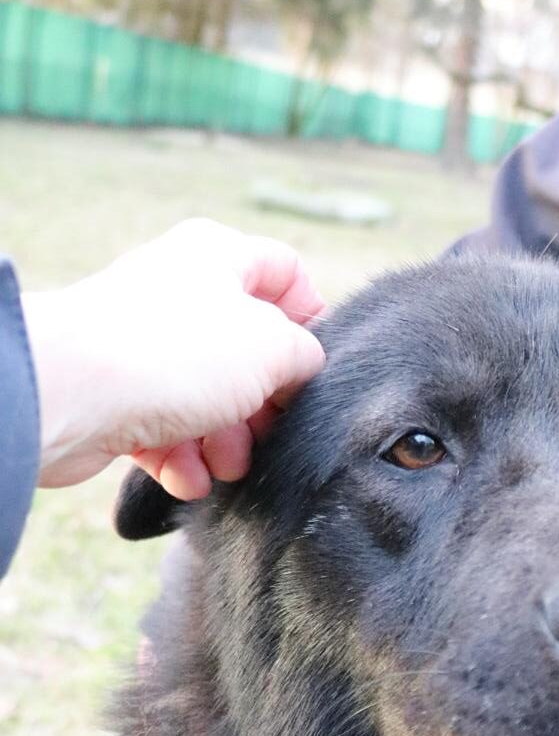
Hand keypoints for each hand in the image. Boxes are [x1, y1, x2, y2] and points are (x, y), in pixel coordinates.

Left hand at [24, 218, 325, 496]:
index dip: (310, 317)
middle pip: (246, 348)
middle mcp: (177, 291)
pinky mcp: (114, 392)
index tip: (315, 366)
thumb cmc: (175, 354)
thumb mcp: (272, 347)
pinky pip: (162, 426)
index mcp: (216, 256)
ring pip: (206, 395)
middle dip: (264, 403)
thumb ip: (304, 355)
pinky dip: (182, 457)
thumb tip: (301, 369)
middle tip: (270, 434)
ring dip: (225, 441)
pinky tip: (188, 479)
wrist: (67, 391)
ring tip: (225, 467)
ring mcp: (142, 342)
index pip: (284, 271)